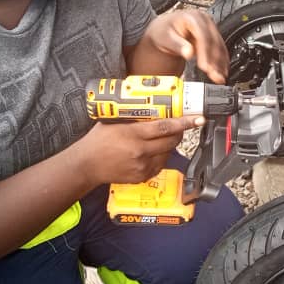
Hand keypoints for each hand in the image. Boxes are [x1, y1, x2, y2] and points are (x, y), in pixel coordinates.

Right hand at [76, 117, 202, 184]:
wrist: (87, 165)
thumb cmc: (98, 140)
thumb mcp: (114, 122)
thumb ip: (134, 117)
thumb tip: (153, 106)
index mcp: (133, 134)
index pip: (165, 127)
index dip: (184, 123)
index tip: (197, 119)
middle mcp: (140, 151)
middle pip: (171, 141)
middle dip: (180, 133)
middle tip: (182, 126)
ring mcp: (141, 166)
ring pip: (167, 154)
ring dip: (170, 145)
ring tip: (163, 137)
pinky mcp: (141, 176)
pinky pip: (159, 165)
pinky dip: (161, 156)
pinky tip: (154, 151)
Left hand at [144, 10, 228, 83]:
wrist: (164, 29)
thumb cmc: (163, 31)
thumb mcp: (166, 38)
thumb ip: (178, 45)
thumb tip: (188, 52)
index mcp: (193, 17)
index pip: (203, 36)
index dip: (205, 53)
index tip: (205, 66)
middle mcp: (204, 21)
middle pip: (213, 42)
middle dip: (215, 61)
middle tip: (215, 75)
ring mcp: (210, 28)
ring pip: (219, 47)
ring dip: (220, 63)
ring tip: (219, 77)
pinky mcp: (213, 36)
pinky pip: (220, 49)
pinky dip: (221, 62)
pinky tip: (221, 71)